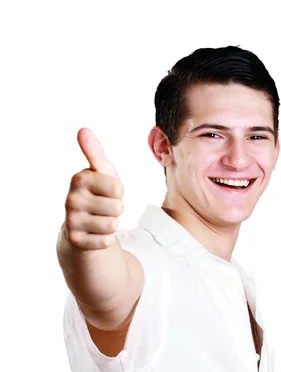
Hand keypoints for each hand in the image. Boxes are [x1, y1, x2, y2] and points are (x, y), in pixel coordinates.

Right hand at [63, 128, 123, 249]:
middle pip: (117, 207)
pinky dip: (106, 238)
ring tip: (99, 219)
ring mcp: (71, 221)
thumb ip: (95, 152)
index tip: (106, 191)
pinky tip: (95, 232)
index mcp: (79, 179)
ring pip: (112, 225)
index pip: (118, 188)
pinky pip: (106, 241)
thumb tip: (83, 130)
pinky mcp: (75, 241)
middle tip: (103, 207)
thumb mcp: (100, 171)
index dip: (118, 191)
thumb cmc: (97, 192)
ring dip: (111, 223)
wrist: (82, 223)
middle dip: (116, 208)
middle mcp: (71, 199)